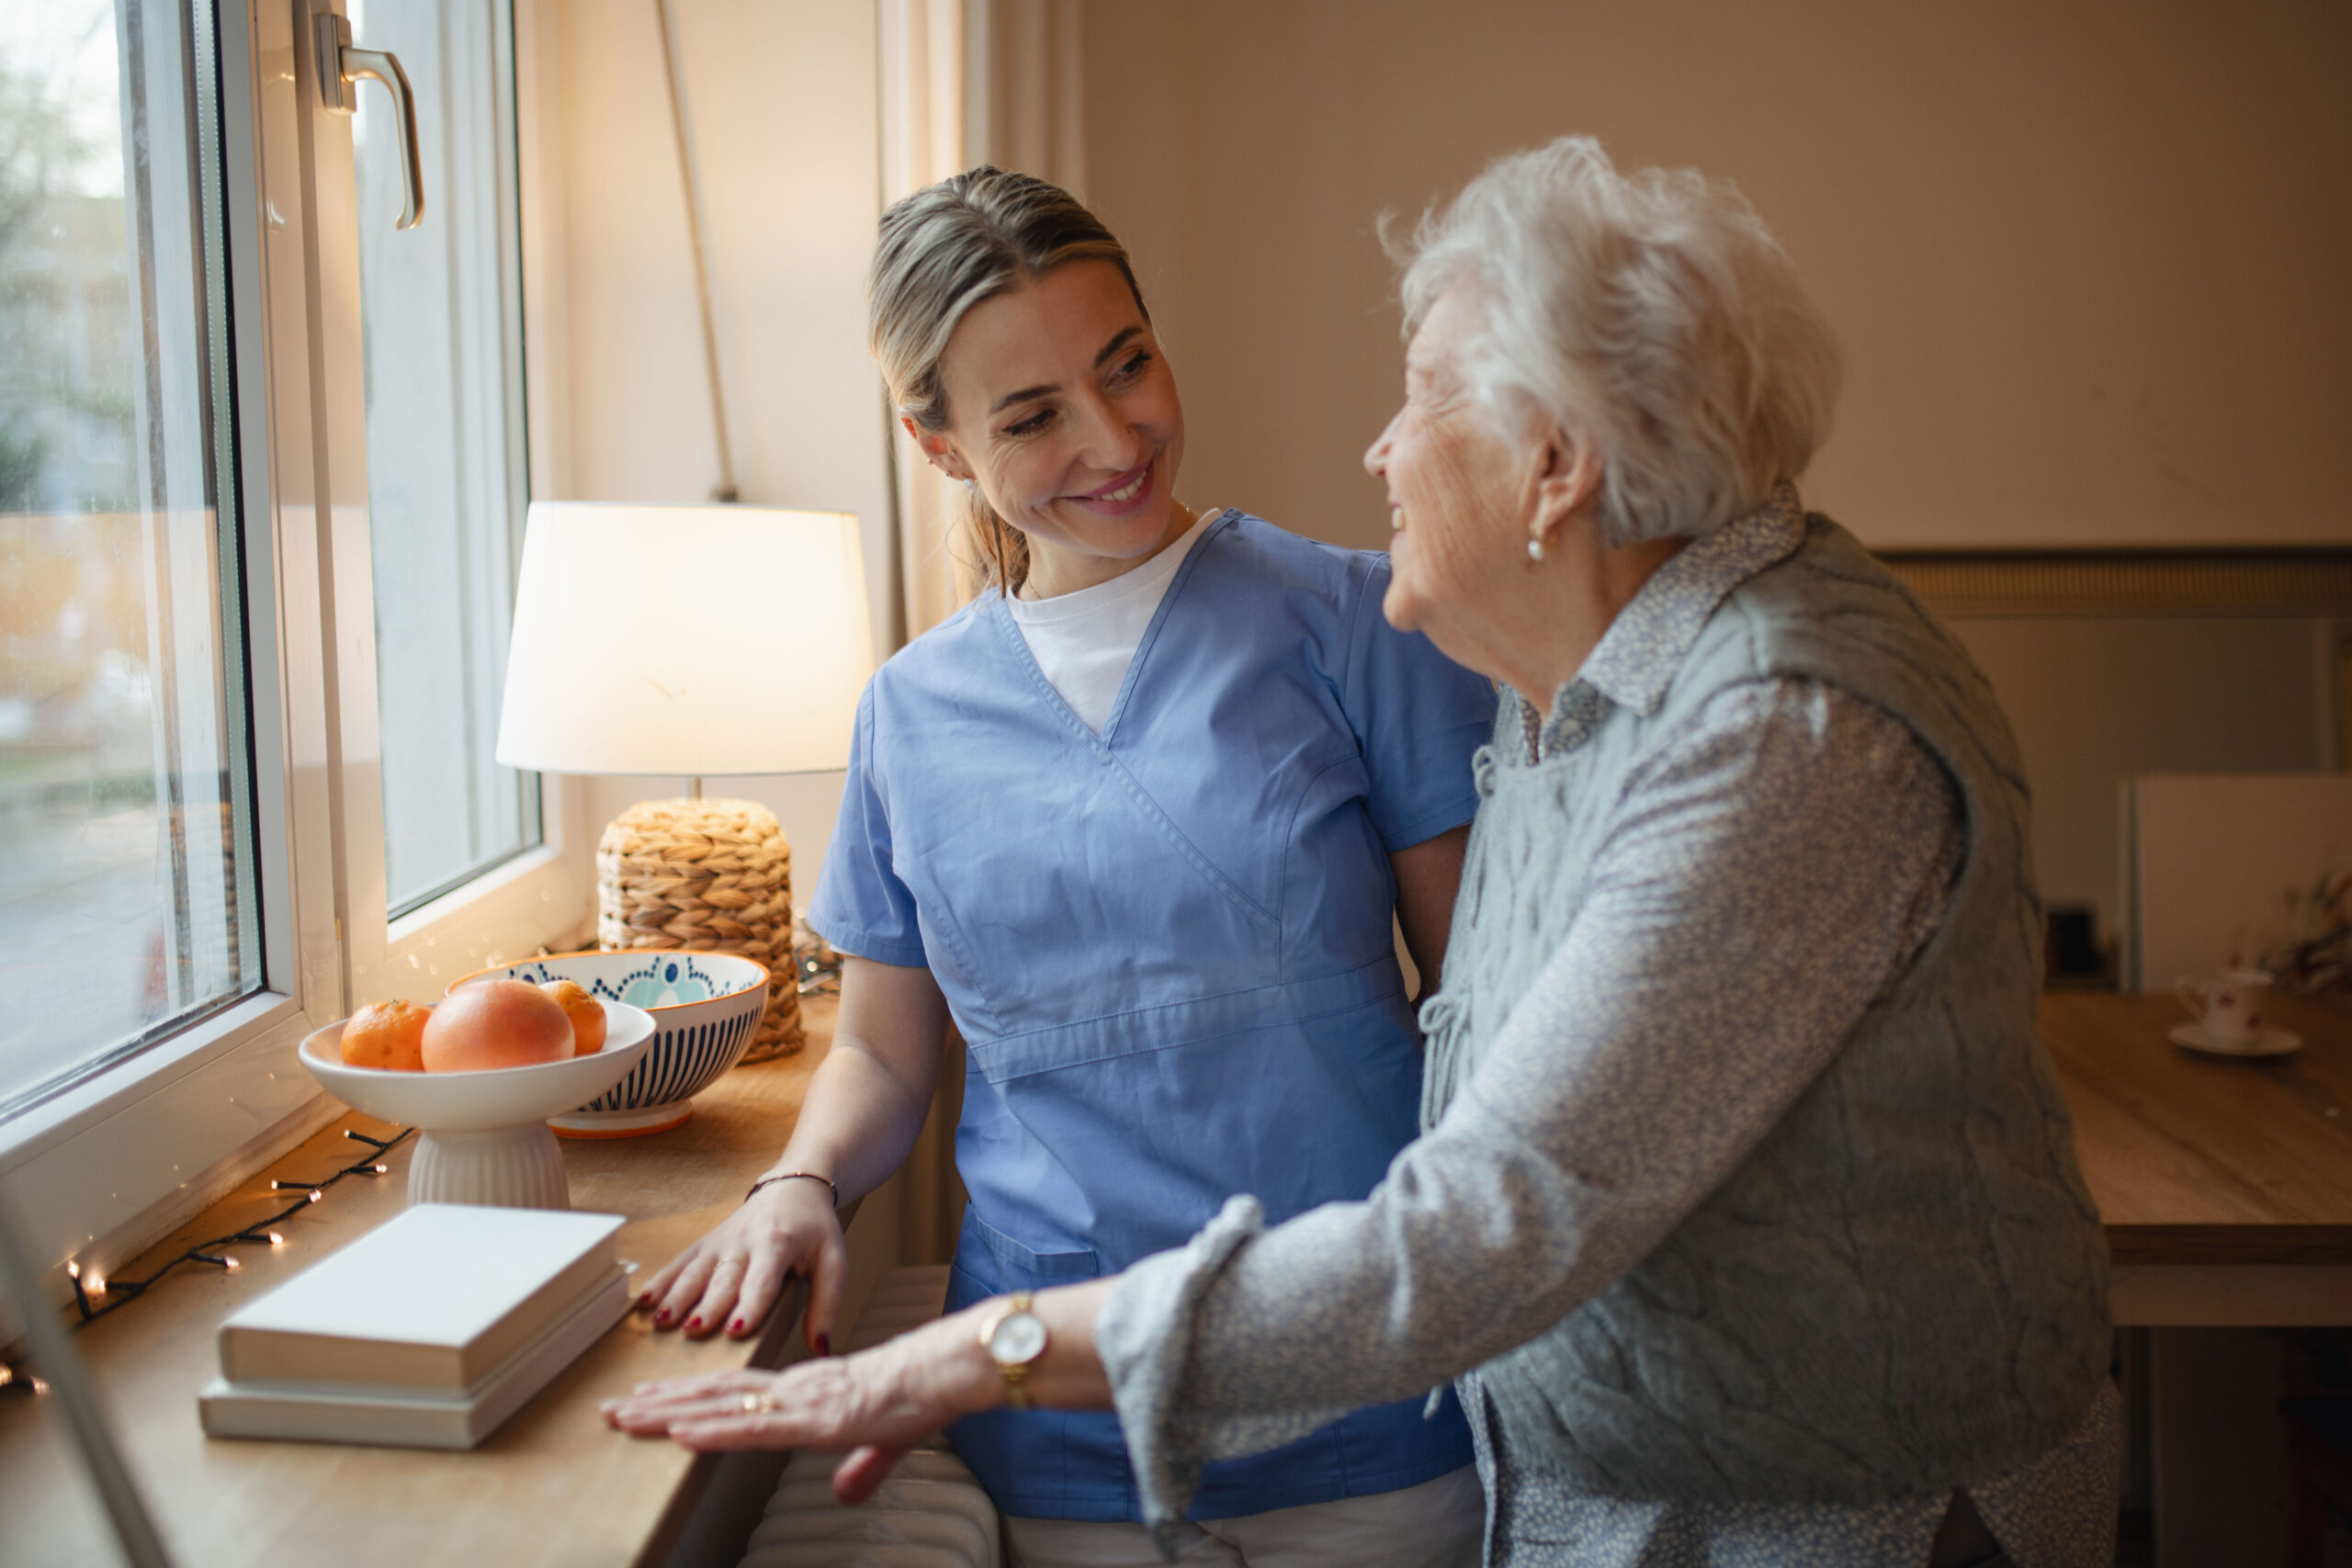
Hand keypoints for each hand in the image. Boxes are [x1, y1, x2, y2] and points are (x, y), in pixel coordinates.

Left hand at [601, 1312, 1000, 1499]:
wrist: (944, 1374)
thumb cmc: (920, 1397)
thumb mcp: (884, 1443)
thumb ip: (862, 1467)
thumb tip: (846, 1493)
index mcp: (806, 1391)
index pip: (735, 1392)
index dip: (689, 1395)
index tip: (647, 1398)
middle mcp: (792, 1390)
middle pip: (713, 1393)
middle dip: (659, 1400)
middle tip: (611, 1407)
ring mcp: (799, 1402)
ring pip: (720, 1406)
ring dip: (668, 1412)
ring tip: (625, 1416)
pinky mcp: (812, 1419)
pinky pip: (753, 1427)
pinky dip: (712, 1429)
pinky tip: (679, 1431)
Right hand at [636, 1176, 844, 1348]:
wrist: (794, 1187)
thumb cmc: (815, 1231)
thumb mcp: (834, 1262)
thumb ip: (827, 1305)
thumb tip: (821, 1349)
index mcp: (779, 1245)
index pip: (763, 1280)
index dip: (750, 1304)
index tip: (735, 1329)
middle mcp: (745, 1242)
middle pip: (724, 1279)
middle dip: (707, 1306)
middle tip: (692, 1331)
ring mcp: (721, 1242)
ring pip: (696, 1271)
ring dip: (677, 1296)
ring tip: (662, 1320)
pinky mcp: (706, 1242)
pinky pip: (681, 1261)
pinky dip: (662, 1280)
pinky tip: (644, 1302)